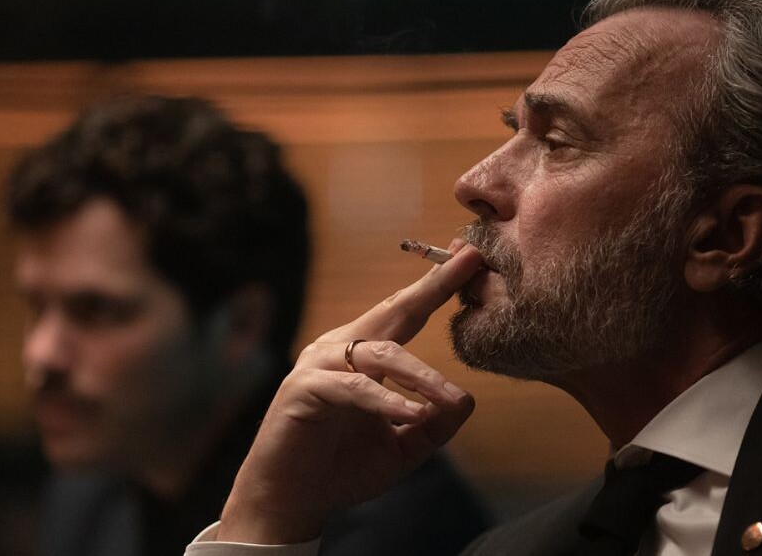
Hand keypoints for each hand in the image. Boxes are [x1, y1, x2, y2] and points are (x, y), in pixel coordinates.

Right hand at [217, 242, 482, 543]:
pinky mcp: (303, 390)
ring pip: (381, 354)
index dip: (437, 286)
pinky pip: (354, 389)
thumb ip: (434, 425)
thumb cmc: (342, 470)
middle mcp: (340, 349)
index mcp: (362, 355)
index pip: (406, 314)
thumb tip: (466, 400)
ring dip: (421, 374)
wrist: (291, 505)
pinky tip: (413, 412)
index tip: (470, 256)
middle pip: (394, 311)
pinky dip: (386, 400)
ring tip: (450, 396)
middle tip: (470, 261)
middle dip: (433, 286)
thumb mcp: (403, 447)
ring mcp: (319, 366)